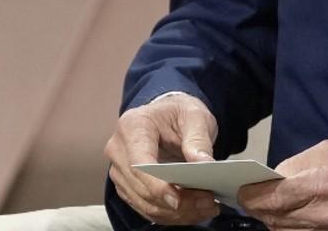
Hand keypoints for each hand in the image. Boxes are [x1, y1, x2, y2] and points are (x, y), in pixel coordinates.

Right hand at [104, 92, 220, 225]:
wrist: (169, 115)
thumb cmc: (179, 112)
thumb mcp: (195, 116)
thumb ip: (198, 139)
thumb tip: (204, 165)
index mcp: (132, 127)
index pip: (138, 163)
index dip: (156, 186)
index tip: (178, 200)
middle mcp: (119, 150)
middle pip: (142, 188)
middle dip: (176, 202)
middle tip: (208, 203)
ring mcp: (120, 170)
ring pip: (144, 203)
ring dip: (176, 213)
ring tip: (206, 208)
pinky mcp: (127, 186)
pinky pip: (147, 208)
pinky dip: (171, 214)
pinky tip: (194, 211)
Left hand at [237, 139, 327, 230]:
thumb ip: (296, 164)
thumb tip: (272, 177)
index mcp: (325, 184)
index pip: (276, 196)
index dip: (252, 194)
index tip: (242, 188)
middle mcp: (324, 214)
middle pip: (274, 217)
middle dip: (256, 206)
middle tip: (247, 194)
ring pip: (280, 230)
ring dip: (269, 217)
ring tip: (264, 203)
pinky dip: (284, 225)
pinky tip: (283, 214)